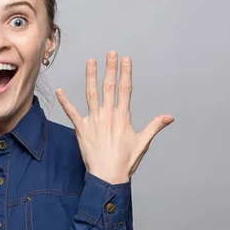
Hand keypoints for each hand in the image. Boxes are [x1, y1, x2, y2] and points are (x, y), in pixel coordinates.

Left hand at [55, 51, 173, 183]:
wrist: (109, 176)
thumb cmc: (126, 161)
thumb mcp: (143, 143)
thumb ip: (155, 126)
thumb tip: (169, 117)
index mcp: (123, 117)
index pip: (125, 89)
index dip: (126, 73)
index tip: (126, 59)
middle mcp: (108, 115)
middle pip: (109, 87)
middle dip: (110, 69)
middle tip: (111, 53)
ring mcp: (94, 121)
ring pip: (92, 94)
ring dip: (91, 77)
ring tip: (90, 62)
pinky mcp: (82, 129)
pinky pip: (72, 112)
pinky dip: (65, 101)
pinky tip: (60, 90)